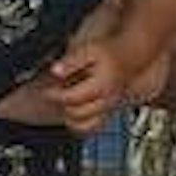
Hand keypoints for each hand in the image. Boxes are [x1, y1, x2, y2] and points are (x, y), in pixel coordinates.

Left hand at [38, 34, 157, 135]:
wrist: (130, 56)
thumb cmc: (111, 52)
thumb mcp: (90, 50)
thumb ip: (72, 61)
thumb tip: (55, 70)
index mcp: (100, 86)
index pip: (71, 98)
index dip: (55, 94)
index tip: (45, 89)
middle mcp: (105, 100)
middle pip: (77, 113)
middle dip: (61, 105)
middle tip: (53, 96)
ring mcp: (107, 107)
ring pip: (85, 124)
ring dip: (70, 117)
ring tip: (63, 105)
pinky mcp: (107, 110)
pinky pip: (92, 126)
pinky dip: (80, 124)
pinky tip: (72, 113)